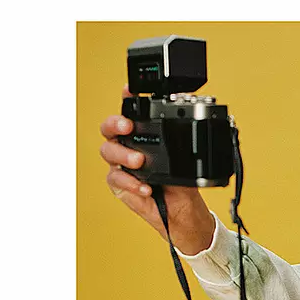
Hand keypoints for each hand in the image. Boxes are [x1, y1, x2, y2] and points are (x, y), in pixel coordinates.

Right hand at [100, 84, 216, 253]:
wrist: (181, 209)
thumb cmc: (181, 181)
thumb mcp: (187, 159)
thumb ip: (183, 143)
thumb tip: (191, 129)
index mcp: (142, 134)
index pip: (131, 111)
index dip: (127, 98)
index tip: (129, 90)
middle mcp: (126, 145)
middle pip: (109, 128)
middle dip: (115, 123)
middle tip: (128, 127)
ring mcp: (120, 164)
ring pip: (108, 152)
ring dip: (123, 155)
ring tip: (139, 161)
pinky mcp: (118, 183)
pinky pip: (116, 179)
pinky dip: (131, 182)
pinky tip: (145, 187)